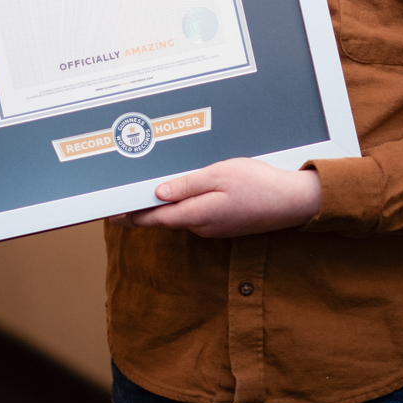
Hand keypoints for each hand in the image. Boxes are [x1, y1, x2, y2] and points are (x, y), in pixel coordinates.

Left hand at [110, 158, 321, 237]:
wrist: (294, 201)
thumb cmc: (258, 184)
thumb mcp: (219, 175)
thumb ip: (186, 186)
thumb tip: (157, 194)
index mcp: (196, 214)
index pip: (153, 218)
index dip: (129, 216)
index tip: (108, 212)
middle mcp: (201, 226)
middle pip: (163, 219)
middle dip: (140, 211)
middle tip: (118, 200)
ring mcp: (213, 227)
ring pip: (179, 216)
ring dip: (161, 207)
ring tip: (143, 192)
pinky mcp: (224, 224)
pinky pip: (195, 215)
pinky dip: (181, 206)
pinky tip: (179, 193)